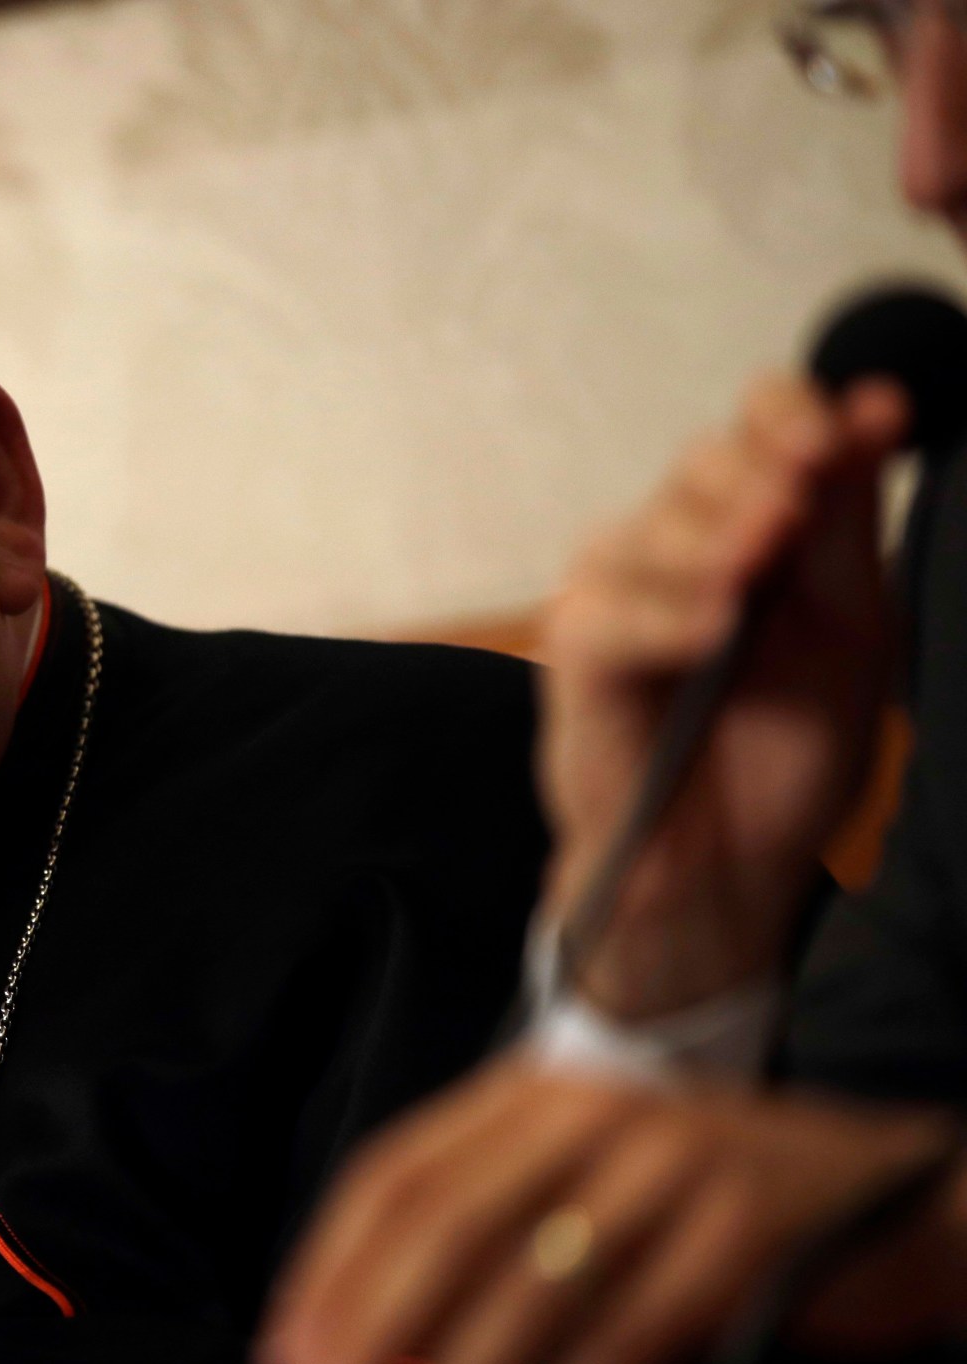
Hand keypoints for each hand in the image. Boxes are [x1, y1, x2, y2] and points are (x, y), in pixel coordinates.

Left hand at [258, 1062, 959, 1363]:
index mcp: (530, 1094)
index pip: (396, 1175)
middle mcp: (590, 1106)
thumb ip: (482, 1247)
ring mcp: (671, 1155)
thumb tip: (356, 1349)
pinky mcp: (742, 1221)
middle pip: (447, 1221)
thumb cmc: (701, 1215)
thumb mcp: (580, 1198)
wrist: (890, 1198)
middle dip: (369, 1326)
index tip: (283, 1360)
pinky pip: (632, 1323)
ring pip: (533, 1278)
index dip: (329, 1272)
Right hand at [541, 372, 904, 1016]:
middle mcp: (672, 550)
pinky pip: (606, 616)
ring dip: (714, 547)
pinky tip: (713, 634)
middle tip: (795, 515)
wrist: (729, 872)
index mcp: (748, 531)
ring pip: (649, 530)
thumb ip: (846, 525)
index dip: (791, 413)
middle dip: (758, 479)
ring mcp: (613, 601)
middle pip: (700, 465)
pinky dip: (665, 619)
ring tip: (753, 593)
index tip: (848, 431)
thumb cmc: (785, 754)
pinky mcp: (574, 663)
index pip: (754, 427)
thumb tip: (877, 404)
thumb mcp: (849, 629)